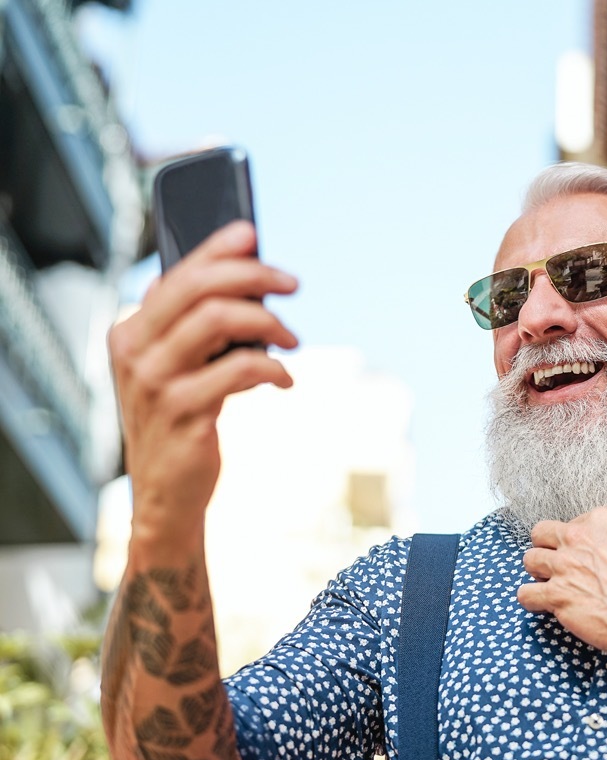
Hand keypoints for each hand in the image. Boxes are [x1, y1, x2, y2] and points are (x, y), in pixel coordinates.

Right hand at [108, 221, 298, 541]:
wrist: (166, 495)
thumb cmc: (181, 423)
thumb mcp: (178, 369)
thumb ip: (194, 327)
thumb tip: (242, 278)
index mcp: (131, 332)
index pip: (176, 274)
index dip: (216, 249)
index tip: (251, 234)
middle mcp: (135, 350)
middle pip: (199, 287)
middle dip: (253, 276)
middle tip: (292, 284)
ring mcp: (155, 382)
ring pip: (219, 319)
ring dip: (268, 323)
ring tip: (291, 340)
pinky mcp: (183, 412)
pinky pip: (239, 369)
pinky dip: (271, 368)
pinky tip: (283, 379)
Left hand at [517, 507, 606, 659]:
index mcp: (602, 522)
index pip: (572, 522)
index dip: (575, 541)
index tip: (581, 553)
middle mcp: (579, 539)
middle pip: (542, 533)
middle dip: (547, 548)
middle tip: (557, 565)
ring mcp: (565, 566)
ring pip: (529, 560)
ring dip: (537, 574)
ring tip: (550, 586)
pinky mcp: (557, 595)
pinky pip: (525, 594)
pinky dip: (531, 601)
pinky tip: (543, 606)